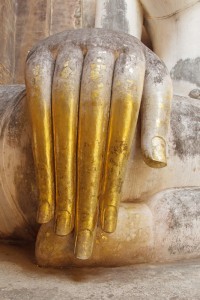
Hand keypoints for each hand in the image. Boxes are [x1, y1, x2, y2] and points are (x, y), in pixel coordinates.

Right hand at [25, 29, 171, 258]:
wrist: (96, 45)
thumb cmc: (129, 78)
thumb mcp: (152, 94)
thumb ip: (155, 124)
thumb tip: (157, 162)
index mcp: (136, 60)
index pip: (126, 123)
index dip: (117, 171)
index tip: (109, 219)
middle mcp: (101, 52)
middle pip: (93, 126)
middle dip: (86, 183)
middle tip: (82, 231)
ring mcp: (66, 52)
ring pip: (62, 121)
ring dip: (61, 175)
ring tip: (61, 222)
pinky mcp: (38, 58)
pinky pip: (36, 110)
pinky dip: (40, 152)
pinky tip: (44, 189)